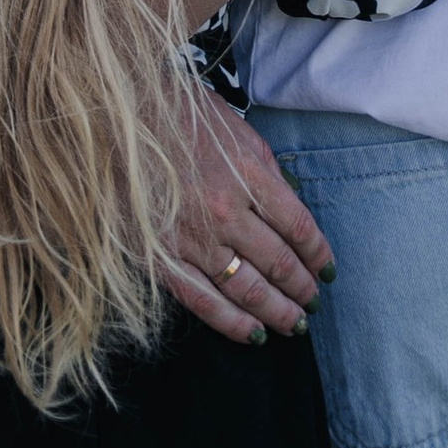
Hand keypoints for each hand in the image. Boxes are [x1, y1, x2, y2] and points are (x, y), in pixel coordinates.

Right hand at [161, 90, 330, 346]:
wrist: (119, 114)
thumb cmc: (180, 113)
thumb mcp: (235, 128)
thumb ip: (265, 169)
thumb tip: (290, 207)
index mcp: (247, 173)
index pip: (298, 226)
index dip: (318, 254)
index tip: (327, 270)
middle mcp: (226, 210)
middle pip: (279, 263)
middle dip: (302, 288)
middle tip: (313, 301)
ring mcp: (194, 238)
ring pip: (248, 289)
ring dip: (278, 311)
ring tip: (295, 323)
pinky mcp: (163, 257)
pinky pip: (204, 301)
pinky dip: (233, 324)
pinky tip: (254, 334)